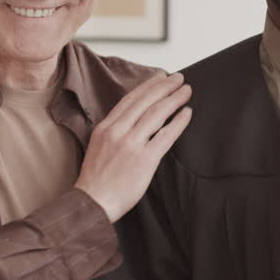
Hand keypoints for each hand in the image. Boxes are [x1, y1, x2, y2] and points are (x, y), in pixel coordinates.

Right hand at [75, 72, 191, 221]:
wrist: (92, 202)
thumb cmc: (96, 180)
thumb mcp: (98, 146)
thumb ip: (115, 131)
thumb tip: (135, 120)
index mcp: (105, 127)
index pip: (130, 99)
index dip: (148, 86)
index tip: (160, 77)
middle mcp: (118, 131)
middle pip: (146, 101)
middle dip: (164, 86)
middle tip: (179, 78)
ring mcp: (132, 144)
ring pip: (157, 113)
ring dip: (174, 99)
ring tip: (186, 91)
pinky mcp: (145, 159)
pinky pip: (166, 135)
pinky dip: (178, 122)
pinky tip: (187, 114)